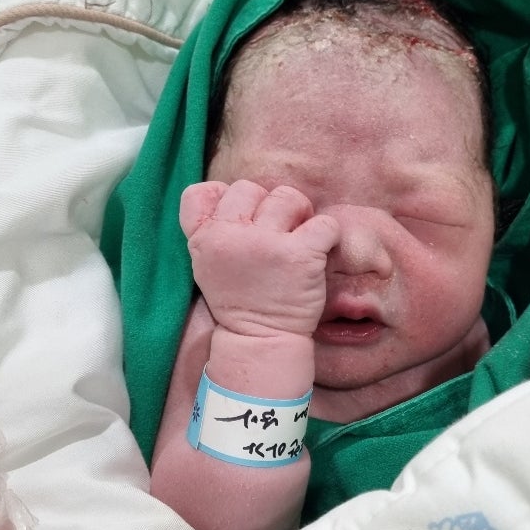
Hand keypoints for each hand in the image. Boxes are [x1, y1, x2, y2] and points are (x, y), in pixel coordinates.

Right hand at [180, 180, 339, 337]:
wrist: (261, 340)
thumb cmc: (241, 299)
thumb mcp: (207, 265)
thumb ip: (211, 229)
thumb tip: (227, 191)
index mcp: (204, 238)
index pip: (202, 191)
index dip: (225, 198)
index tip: (241, 221)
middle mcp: (230, 236)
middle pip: (249, 188)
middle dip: (267, 207)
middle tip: (275, 235)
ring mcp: (266, 243)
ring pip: (288, 197)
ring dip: (299, 215)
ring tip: (297, 240)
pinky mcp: (301, 254)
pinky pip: (324, 222)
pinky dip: (328, 235)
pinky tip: (319, 252)